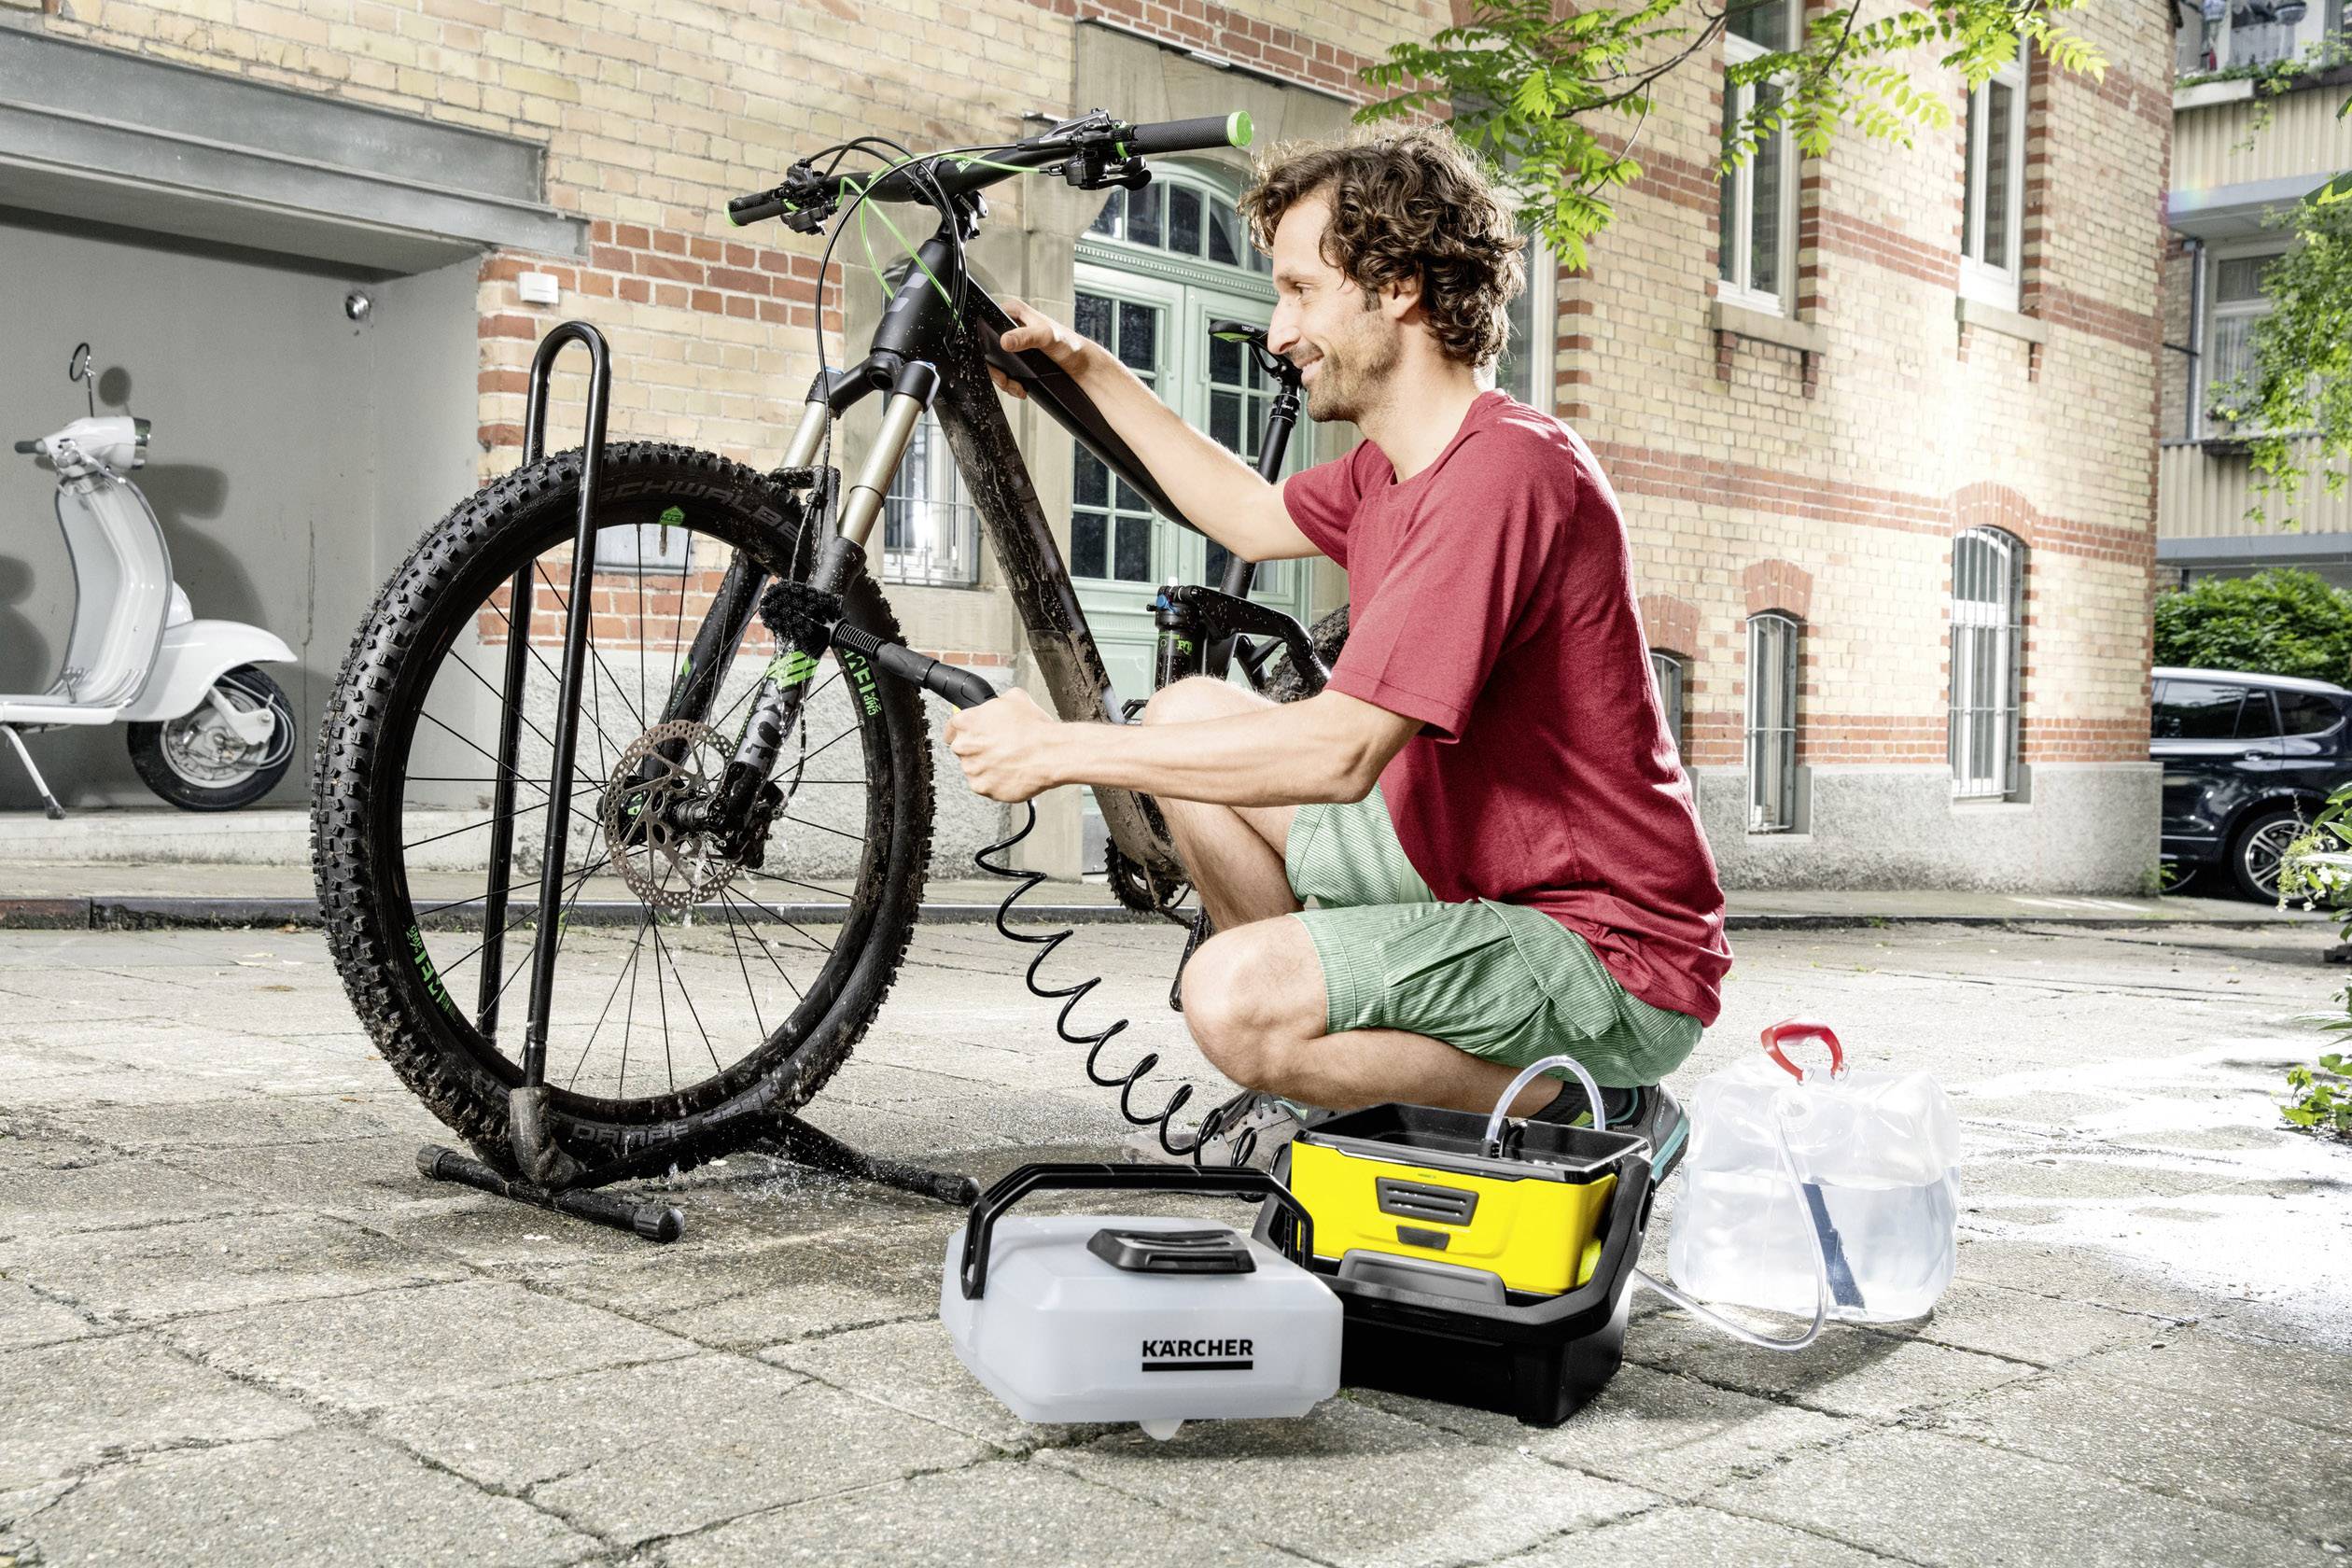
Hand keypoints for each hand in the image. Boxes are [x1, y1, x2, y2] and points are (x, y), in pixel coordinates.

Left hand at [944, 686, 1061, 801]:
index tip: (971, 735)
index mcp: (966, 722)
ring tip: (1009, 760)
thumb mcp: (1015, 698)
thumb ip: (996, 702)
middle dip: (978, 749)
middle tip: (999, 747)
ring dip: (987, 766)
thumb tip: (998, 704)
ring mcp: (972, 770)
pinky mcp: (982, 788)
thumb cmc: (1034, 728)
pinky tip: (1011, 772)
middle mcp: (964, 746)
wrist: (1050, 754)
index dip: (963, 732)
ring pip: (974, 769)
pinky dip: (995, 782)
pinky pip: (985, 785)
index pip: (951, 728)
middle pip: (963, 750)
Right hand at [990, 297, 1089, 398]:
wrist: (1080, 364)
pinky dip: (1009, 382)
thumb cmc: (1069, 345)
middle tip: (1005, 380)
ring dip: (1003, 379)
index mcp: (1014, 311)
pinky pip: (1004, 370)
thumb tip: (1005, 341)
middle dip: (995, 368)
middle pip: (988, 348)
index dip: (985, 343)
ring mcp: (1014, 342)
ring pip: (995, 362)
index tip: (996, 360)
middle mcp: (1012, 325)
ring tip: (1016, 387)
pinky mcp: (1018, 356)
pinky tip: (1019, 387)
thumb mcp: (1046, 337)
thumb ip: (1026, 337)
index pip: (987, 322)